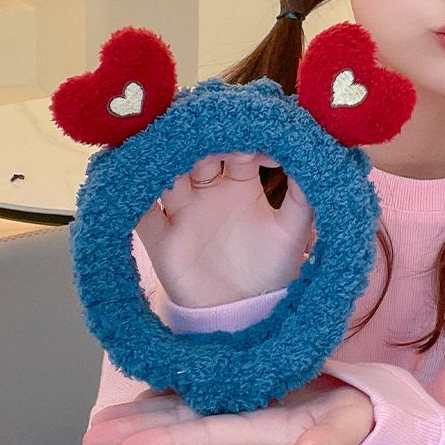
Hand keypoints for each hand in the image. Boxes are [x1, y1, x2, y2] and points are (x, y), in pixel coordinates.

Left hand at [82, 376, 374, 444]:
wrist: (364, 409)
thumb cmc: (360, 418)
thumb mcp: (348, 430)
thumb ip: (327, 443)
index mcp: (270, 433)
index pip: (212, 438)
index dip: (171, 443)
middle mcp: (251, 427)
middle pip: (188, 430)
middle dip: (140, 433)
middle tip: (93, 435)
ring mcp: (248, 415)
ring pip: (190, 415)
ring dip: (148, 418)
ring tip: (104, 424)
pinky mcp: (250, 400)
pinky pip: (208, 400)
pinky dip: (176, 398)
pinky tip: (152, 396)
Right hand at [135, 152, 313, 306]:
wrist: (246, 310)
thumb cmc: (274, 263)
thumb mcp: (294, 227)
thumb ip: (302, 195)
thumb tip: (311, 156)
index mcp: (242, 179)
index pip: (238, 148)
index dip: (242, 139)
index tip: (250, 138)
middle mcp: (209, 187)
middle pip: (199, 155)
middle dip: (202, 143)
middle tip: (206, 134)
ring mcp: (182, 210)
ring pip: (168, 177)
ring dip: (167, 164)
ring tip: (168, 152)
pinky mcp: (161, 238)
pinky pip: (141, 216)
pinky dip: (134, 201)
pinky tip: (133, 184)